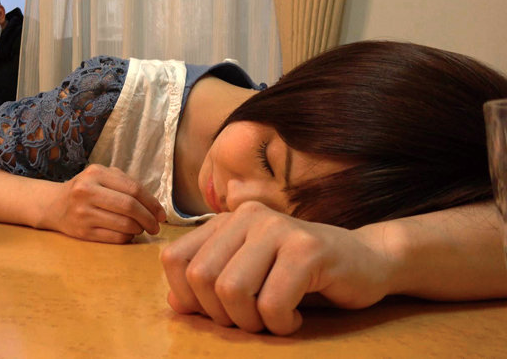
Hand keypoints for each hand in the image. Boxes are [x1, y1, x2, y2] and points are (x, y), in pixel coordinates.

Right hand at [41, 164, 166, 243]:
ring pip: (124, 225)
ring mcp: (83, 213)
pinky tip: (128, 234)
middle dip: (149, 218)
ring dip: (139, 229)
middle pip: (130, 207)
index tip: (162, 214)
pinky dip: (128, 237)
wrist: (54, 205)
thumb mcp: (101, 176)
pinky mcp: (82, 232)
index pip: (133, 189)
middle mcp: (87, 191)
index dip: (152, 203)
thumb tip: (155, 206)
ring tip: (141, 228)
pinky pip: (115, 237)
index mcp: (96, 174)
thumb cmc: (86, 189)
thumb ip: (125, 183)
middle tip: (156, 226)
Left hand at [160, 201, 392, 334]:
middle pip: (200, 277)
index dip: (186, 297)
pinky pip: (272, 303)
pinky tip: (295, 318)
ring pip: (232, 290)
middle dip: (221, 314)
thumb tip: (174, 304)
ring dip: (251, 322)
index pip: (174, 259)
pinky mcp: (307, 249)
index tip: (216, 312)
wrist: (366, 261)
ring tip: (272, 319)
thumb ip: (210, 285)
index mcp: (225, 221)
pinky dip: (280, 324)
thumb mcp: (248, 276)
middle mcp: (247, 216)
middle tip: (251, 320)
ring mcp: (278, 228)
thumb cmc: (299, 275)